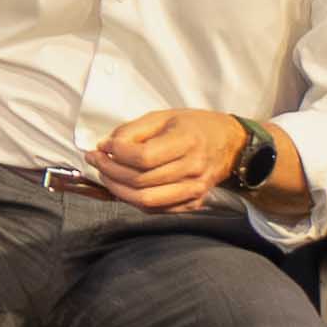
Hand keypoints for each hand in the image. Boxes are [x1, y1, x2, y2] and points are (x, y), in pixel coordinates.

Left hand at [89, 109, 262, 215]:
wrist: (231, 144)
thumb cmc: (194, 126)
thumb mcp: (164, 116)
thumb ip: (134, 130)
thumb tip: (106, 146)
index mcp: (187, 141)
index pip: (144, 157)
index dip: (117, 153)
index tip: (102, 146)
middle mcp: (193, 168)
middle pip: (141, 181)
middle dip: (110, 172)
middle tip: (95, 160)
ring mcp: (195, 189)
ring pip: (146, 200)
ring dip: (118, 190)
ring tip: (105, 176)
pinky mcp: (193, 203)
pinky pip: (156, 210)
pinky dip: (134, 200)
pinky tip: (124, 187)